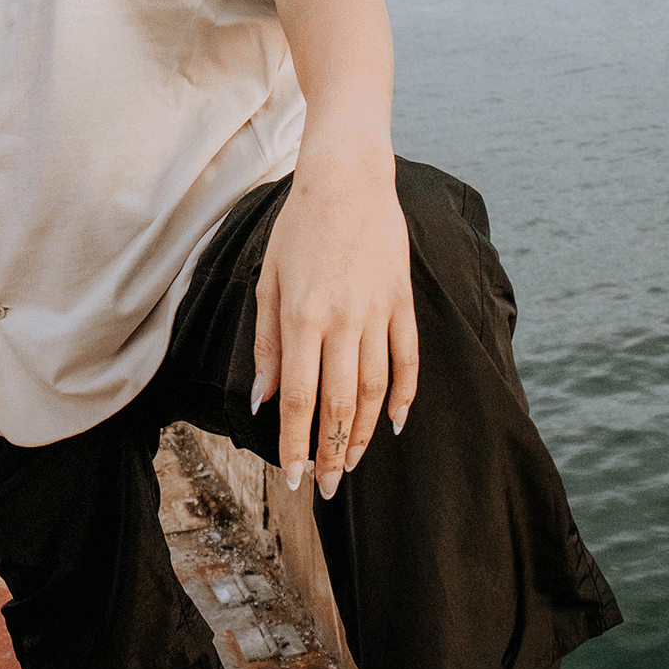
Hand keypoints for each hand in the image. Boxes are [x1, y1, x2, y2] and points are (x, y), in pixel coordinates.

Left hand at [253, 153, 417, 499]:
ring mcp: (378, 312)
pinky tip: (395, 422)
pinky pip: (407, 358)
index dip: (295, 443)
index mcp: (303, 316)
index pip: (297, 396)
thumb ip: (266, 343)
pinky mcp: (403, 302)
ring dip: (364, 433)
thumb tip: (260, 400)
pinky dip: (404, 394)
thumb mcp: (268, 281)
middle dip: (331, 453)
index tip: (293, 477)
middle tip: (326, 489)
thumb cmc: (299, 229)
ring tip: (352, 464)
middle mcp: (343, 319)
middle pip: (338, 403)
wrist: (348, 180)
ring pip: (374, 388)